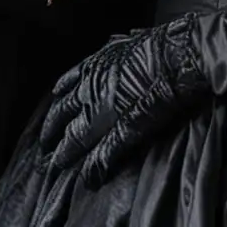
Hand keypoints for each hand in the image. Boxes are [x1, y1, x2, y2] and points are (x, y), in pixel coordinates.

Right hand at [39, 15, 211, 185]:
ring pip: (68, 88)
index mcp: (98, 108)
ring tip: (49, 117)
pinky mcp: (109, 50)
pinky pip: (79, 67)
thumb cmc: (166, 93)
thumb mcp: (141, 127)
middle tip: (43, 146)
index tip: (52, 167)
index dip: (62, 153)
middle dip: (52, 131)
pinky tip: (66, 81)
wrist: (183, 49)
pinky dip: (67, 78)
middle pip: (65, 112)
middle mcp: (91, 85)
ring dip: (57, 105)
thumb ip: (111, 151)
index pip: (74, 137)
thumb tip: (87, 177)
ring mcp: (98, 65)